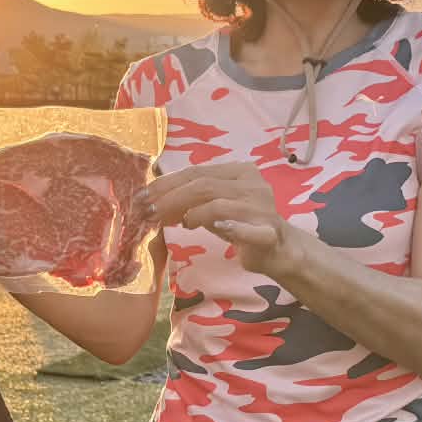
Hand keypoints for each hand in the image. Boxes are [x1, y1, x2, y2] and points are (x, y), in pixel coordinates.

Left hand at [138, 163, 306, 277]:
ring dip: (192, 214)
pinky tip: (217, 228)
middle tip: (147, 213)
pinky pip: (247, 229)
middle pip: (204, 185)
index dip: (166, 184)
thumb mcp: (214, 207)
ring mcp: (262, 208)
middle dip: (170, 199)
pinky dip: (231, 228)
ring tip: (179, 224)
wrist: (280, 250)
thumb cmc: (242, 225)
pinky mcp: (269, 232)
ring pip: (220, 204)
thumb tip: (153, 199)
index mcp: (239, 171)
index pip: (196, 172)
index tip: (141, 197)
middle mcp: (252, 184)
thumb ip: (191, 200)